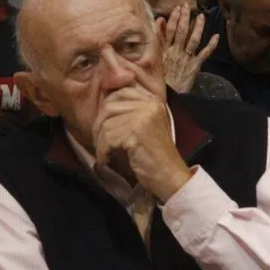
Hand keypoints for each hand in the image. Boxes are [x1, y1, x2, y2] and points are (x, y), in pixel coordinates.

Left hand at [93, 87, 192, 202]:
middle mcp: (149, 104)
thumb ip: (130, 111)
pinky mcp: (136, 132)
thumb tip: (102, 105)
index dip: (107, 109)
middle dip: (99, 126)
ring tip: (105, 153)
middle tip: (100, 142)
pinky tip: (107, 159)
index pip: (120, 92)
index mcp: (153, 100)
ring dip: (100, 142)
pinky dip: (103, 151)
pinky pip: (107, 138)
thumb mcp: (145, 124)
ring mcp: (143, 117)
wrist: (169, 176)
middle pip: (109, 107)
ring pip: (106, 124)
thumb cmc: (154, 154)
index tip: (104, 126)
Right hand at [157, 5, 218, 93]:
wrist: (169, 95)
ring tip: (202, 17)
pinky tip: (216, 36)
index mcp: (165, 50)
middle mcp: (176, 52)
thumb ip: (156, 41)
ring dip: (198, 27)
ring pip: (193, 40)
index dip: (174, 18)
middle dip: (185, 18)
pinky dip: (211, 45)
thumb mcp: (154, 60)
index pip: (170, 30)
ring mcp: (186, 58)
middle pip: (182, 32)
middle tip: (188, 6)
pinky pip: (204, 54)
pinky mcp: (195, 66)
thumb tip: (158, 22)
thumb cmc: (161, 78)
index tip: (177, 8)